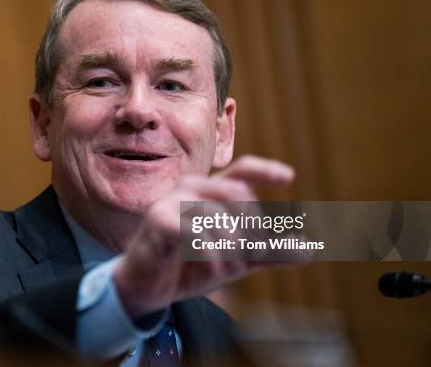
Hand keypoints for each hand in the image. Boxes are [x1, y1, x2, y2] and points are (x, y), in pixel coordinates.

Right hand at [113, 155, 294, 318]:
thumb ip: (268, 253)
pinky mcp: (158, 219)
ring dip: (231, 248)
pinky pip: (196, 232)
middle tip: (250, 254)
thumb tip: (310, 251)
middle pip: (237, 193)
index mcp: (210, 192)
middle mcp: (191, 189)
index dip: (265, 170)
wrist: (150, 289)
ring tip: (228, 269)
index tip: (289, 177)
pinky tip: (211, 269)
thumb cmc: (190, 266)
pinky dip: (211, 255)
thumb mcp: (237, 260)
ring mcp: (172, 201)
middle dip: (251, 227)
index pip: (240, 171)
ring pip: (217, 215)